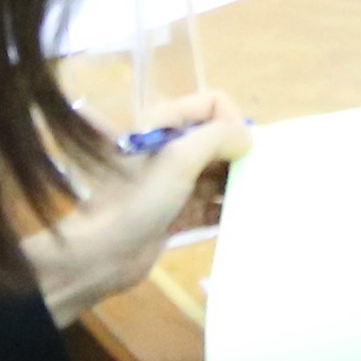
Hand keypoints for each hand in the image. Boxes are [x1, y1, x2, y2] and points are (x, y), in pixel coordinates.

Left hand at [19, 97, 246, 323]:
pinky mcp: (176, 214)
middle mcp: (170, 149)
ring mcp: (173, 183)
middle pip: (217, 140)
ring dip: (236, 184)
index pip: (212, 105)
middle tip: (259, 177)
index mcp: (164, 125)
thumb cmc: (137, 200)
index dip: (232, 122)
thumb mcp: (178, 159)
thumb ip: (217, 138)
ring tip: (258, 199)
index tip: (243, 150)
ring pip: (217, 174)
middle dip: (240, 155)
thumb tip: (247, 137)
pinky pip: (211, 206)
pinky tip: (244, 220)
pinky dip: (226, 210)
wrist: (101, 256)